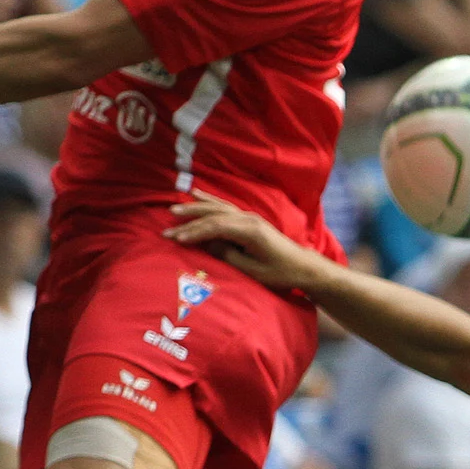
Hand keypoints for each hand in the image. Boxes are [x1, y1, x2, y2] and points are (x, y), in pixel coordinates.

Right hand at [165, 192, 329, 291]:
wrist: (302, 266)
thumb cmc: (280, 273)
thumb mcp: (253, 271)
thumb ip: (230, 256)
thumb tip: (209, 244)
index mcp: (250, 231)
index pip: (216, 227)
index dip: (194, 233)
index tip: (176, 239)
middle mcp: (249, 219)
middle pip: (214, 215)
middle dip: (189, 220)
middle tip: (167, 228)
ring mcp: (249, 217)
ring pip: (218, 208)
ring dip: (195, 208)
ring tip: (175, 209)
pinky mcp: (249, 219)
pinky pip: (225, 206)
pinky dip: (209, 201)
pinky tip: (197, 195)